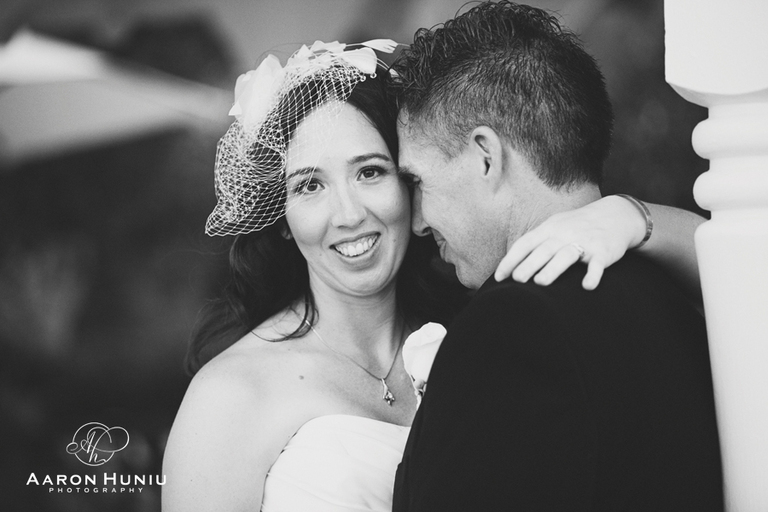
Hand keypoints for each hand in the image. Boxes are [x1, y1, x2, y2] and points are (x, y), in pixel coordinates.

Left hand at [494, 196, 644, 289]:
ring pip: (566, 255)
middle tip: (516, 280)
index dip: (511, 260)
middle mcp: (564, 234)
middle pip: (543, 250)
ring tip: (540, 283)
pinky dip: (593, 275)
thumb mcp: (554, 228)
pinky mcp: (604, 251)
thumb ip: (535, 244)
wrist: (616, 215)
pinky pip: (598, 264)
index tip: (499, 277)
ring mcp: (584, 242)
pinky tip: (587, 286)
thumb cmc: (577, 226)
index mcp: (549, 229)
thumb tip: (510, 266)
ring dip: (553, 269)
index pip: (525, 244)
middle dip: (528, 265)